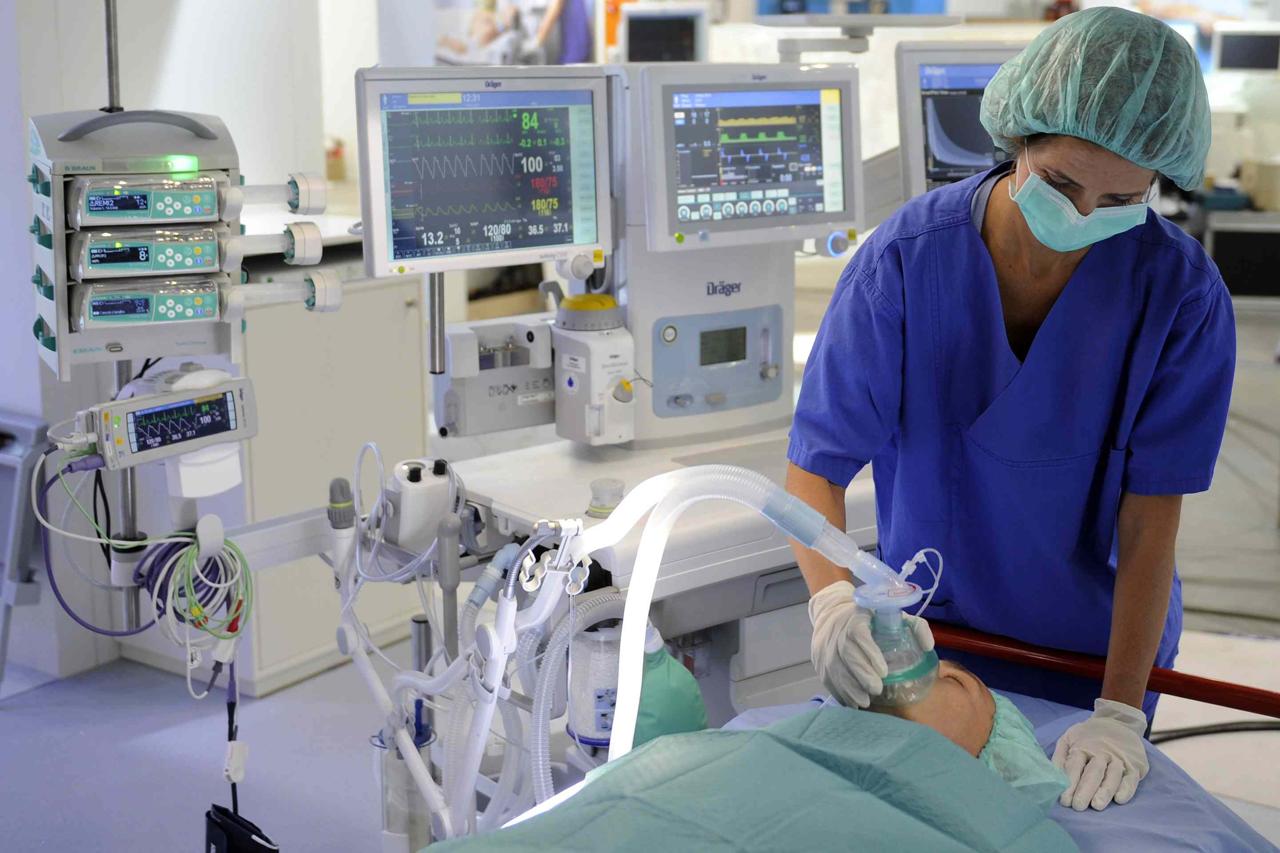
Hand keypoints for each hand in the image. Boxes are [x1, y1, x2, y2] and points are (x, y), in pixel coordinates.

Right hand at [808, 581, 934, 707]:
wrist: (831, 613)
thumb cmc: (870, 618)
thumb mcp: (894, 614)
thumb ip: (915, 626)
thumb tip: (929, 646)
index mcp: (856, 618)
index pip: (858, 633)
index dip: (869, 652)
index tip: (884, 671)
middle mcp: (837, 631)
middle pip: (845, 654)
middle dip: (861, 674)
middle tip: (877, 689)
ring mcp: (824, 647)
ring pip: (834, 669)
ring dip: (850, 688)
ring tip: (865, 701)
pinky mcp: (818, 661)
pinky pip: (827, 679)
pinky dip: (840, 693)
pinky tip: (853, 702)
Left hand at [1052, 698, 1149, 810]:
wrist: (1119, 721)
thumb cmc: (1089, 736)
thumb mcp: (1070, 738)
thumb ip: (1060, 756)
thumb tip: (1052, 776)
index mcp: (1083, 747)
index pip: (1075, 766)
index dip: (1069, 783)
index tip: (1064, 800)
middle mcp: (1102, 753)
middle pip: (1093, 772)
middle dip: (1085, 790)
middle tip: (1078, 806)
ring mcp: (1119, 759)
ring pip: (1112, 776)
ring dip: (1105, 791)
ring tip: (1097, 805)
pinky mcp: (1135, 765)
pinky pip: (1131, 779)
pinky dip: (1126, 789)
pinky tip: (1119, 799)